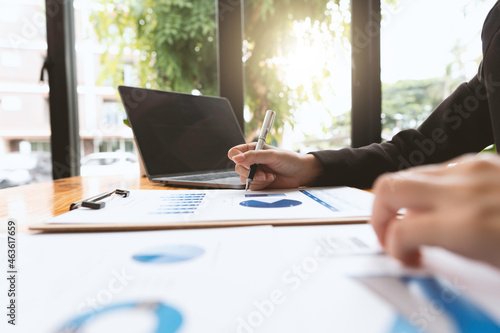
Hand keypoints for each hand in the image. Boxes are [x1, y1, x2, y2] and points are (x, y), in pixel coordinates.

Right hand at [228, 143, 322, 189]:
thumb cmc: (289, 160)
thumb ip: (253, 156)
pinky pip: (252, 187)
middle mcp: (252, 161)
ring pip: (244, 179)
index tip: (243, 161)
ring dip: (257, 179)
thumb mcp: (271, 155)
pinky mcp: (259, 183)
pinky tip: (271, 180)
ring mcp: (255, 173)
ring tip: (270, 176)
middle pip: (238, 168)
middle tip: (262, 173)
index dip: (236, 157)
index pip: (235, 153)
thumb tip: (236, 158)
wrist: (301, 173)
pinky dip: (261, 185)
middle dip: (249, 172)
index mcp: (253, 150)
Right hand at [370, 154, 499, 267]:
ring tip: (413, 221)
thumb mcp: (488, 262)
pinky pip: (436, 170)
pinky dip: (427, 189)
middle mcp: (462, 191)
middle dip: (378, 215)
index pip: (400, 231)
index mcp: (466, 225)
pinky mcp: (480, 159)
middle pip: (387, 189)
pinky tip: (440, 207)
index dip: (393, 248)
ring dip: (401, 201)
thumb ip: (443, 247)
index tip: (402, 257)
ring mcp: (470, 169)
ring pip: (407, 175)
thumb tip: (416, 241)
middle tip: (388, 234)